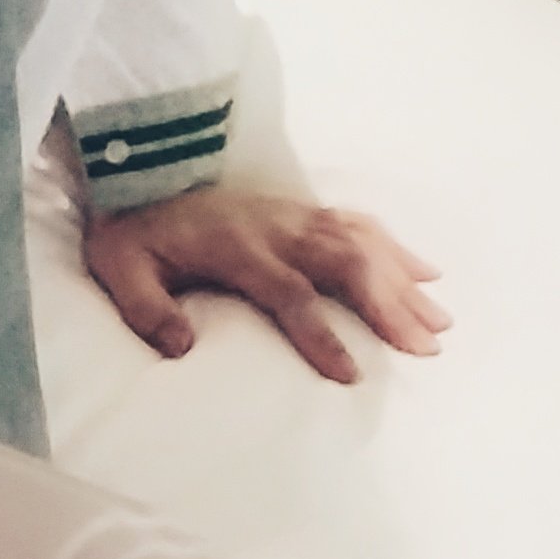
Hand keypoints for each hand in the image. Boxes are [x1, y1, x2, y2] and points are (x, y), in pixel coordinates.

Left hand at [81, 185, 448, 382]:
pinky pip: (357, 224)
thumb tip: (183, 348)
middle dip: (388, 305)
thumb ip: (148, 311)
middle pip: (344, 262)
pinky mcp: (300, 211)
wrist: (132, 183)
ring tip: (439, 323)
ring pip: (361, 242)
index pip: (289, 292)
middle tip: (425, 348)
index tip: (351, 375)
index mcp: (235, 247)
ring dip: (404, 281)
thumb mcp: (119, 274)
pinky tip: (426, 274)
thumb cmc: (131, 241)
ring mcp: (292, 215)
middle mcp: (275, 227)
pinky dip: (396, 248)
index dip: (320, 333)